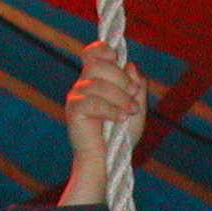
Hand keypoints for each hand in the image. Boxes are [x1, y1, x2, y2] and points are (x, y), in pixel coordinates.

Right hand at [60, 42, 145, 205]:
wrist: (107, 162)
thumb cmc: (120, 137)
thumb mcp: (137, 109)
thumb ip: (137, 87)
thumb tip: (129, 64)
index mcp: (97, 80)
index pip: (91, 53)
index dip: (102, 49)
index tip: (117, 58)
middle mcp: (84, 85)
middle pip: (98, 65)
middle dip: (120, 78)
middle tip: (134, 95)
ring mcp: (76, 96)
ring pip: (98, 83)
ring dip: (119, 97)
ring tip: (130, 112)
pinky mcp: (74, 110)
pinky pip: (92, 101)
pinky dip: (110, 109)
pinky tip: (120, 119)